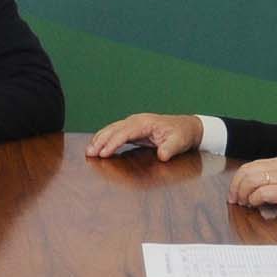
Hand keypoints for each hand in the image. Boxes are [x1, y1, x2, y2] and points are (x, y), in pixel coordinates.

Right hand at [86, 112, 202, 159]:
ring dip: (99, 139)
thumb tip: (162, 156)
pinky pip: (115, 132)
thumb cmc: (182, 133)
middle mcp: (136, 121)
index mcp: (145, 122)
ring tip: (88, 151)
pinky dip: (104, 138)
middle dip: (100, 141)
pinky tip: (97, 146)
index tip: (104, 153)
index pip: (124, 132)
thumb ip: (170, 148)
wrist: (187, 127)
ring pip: (111, 129)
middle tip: (89, 153)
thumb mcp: (179, 142)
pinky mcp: (132, 130)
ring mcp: (133, 124)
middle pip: (114, 129)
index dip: (113, 143)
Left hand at [226, 157, 276, 218]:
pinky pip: (262, 192)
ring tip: (244, 203)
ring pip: (251, 180)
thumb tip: (256, 192)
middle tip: (235, 200)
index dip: (238, 180)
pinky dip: (254, 199)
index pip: (250, 166)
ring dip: (243, 193)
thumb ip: (276, 181)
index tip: (235, 192)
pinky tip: (255, 205)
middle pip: (246, 172)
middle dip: (236, 187)